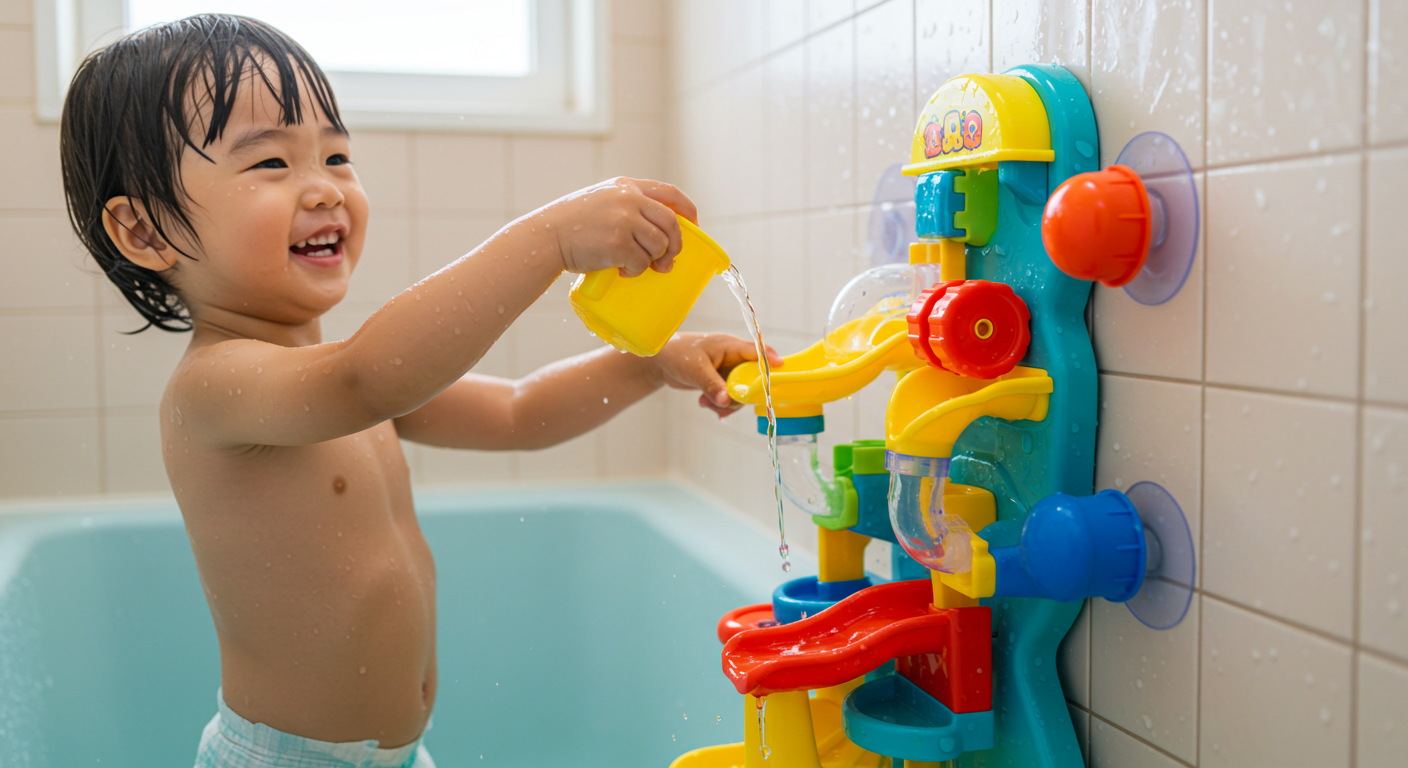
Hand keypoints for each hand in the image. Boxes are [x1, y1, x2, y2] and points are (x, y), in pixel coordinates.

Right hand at [543, 177, 697, 276]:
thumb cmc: (573, 225)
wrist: (546, 236)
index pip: (671, 194)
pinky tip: (622, 271)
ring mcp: (624, 220)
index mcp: (627, 186)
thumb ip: (629, 208)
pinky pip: (642, 262)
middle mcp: (629, 198)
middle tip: (667, 261)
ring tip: (634, 265)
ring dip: (652, 260)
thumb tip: (662, 238)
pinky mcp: (618, 242)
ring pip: (660, 244)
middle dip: (675, 246)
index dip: (688, 212)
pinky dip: (636, 270)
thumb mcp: (602, 202)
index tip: (693, 227)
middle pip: (672, 223)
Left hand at [653, 333, 783, 417]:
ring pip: (741, 391)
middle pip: (752, 379)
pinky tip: (705, 404)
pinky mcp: (720, 381)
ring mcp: (727, 370)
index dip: (771, 361)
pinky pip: (729, 397)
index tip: (782, 370)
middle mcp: (732, 357)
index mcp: (729, 346)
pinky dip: (720, 404)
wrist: (659, 361)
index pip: (757, 351)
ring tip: (706, 403)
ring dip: (726, 402)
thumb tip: (725, 401)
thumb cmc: (677, 355)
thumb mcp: (695, 370)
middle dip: (740, 395)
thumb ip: (712, 386)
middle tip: (724, 402)